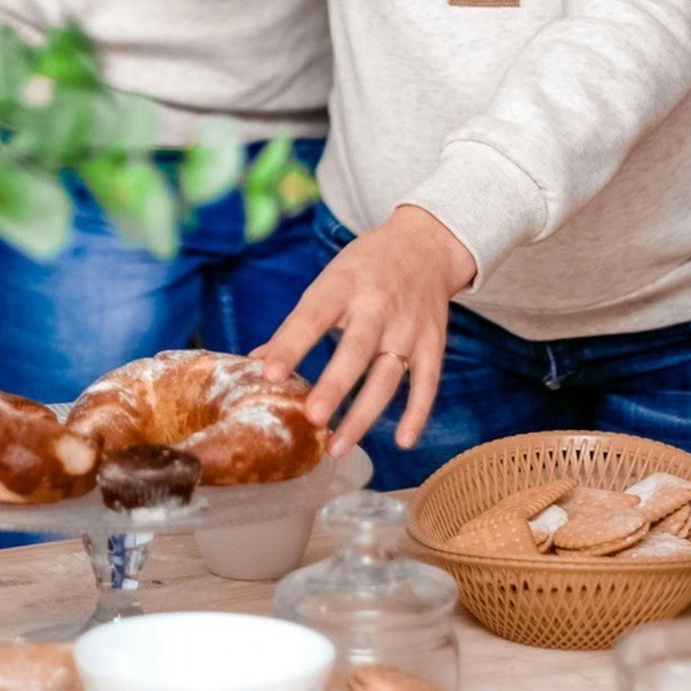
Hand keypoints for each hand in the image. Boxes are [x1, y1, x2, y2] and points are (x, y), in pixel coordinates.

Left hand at [252, 205, 475, 458]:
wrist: (425, 245)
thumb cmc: (364, 268)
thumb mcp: (327, 280)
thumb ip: (297, 324)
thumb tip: (257, 362)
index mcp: (343, 285)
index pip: (313, 316)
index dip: (291, 345)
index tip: (269, 374)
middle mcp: (378, 306)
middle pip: (356, 350)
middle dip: (335, 385)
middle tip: (312, 418)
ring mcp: (408, 327)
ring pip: (387, 376)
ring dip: (364, 414)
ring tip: (336, 445)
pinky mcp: (432, 343)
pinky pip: (426, 383)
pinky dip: (417, 413)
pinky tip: (403, 441)